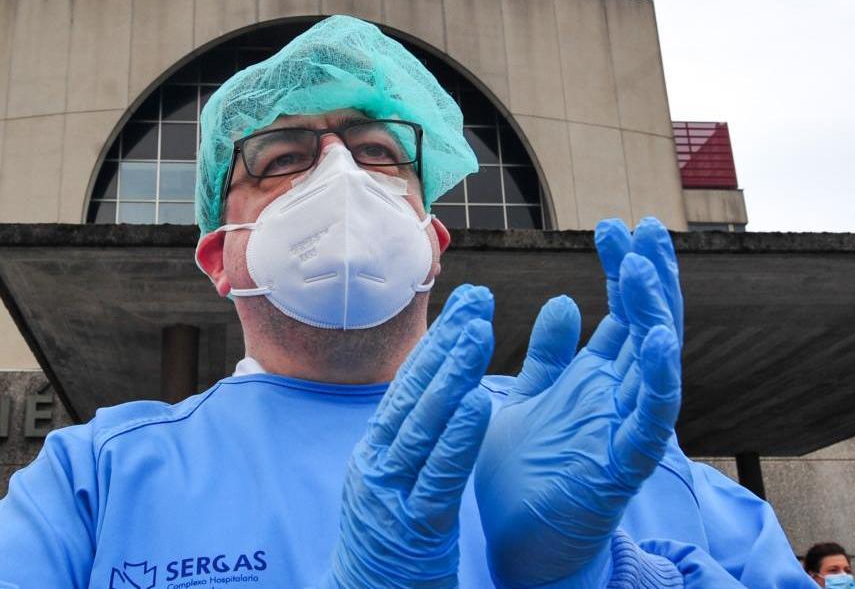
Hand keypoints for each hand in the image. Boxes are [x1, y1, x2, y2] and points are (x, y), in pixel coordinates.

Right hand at [328, 285, 495, 587]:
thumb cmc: (391, 556)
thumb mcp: (396, 492)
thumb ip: (412, 450)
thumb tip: (436, 404)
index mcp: (375, 455)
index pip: (408, 388)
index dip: (437, 345)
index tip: (465, 306)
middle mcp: (376, 466)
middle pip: (415, 394)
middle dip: (448, 343)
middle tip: (478, 298)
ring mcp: (390, 495)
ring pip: (425, 425)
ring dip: (453, 375)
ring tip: (479, 333)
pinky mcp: (413, 527)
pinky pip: (439, 474)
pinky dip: (458, 437)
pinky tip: (478, 403)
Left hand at [475, 218, 683, 587]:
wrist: (515, 547)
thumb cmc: (519, 477)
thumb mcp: (523, 399)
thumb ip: (548, 357)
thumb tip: (568, 303)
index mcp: (594, 381)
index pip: (621, 314)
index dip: (622, 269)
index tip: (614, 225)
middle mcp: (617, 399)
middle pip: (647, 326)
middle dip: (648, 275)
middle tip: (643, 227)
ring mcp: (624, 430)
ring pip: (656, 363)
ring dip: (656, 314)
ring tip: (646, 266)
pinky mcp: (623, 466)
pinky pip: (652, 420)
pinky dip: (660, 380)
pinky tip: (659, 339)